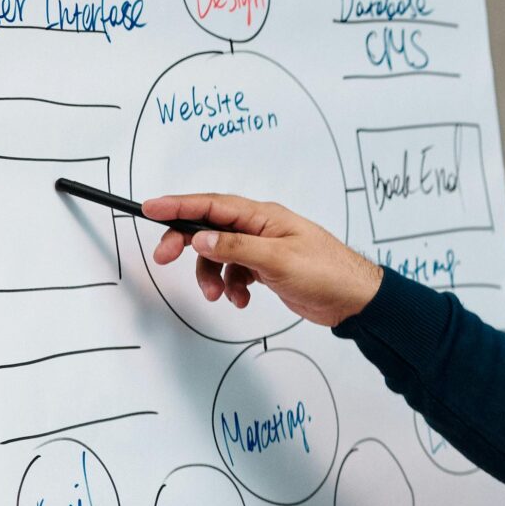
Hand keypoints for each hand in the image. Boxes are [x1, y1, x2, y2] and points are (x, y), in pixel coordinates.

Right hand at [145, 192, 382, 326]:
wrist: (355, 300)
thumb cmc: (327, 272)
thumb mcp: (278, 260)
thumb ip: (236, 248)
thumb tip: (200, 238)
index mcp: (263, 216)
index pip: (211, 205)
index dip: (178, 205)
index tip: (150, 207)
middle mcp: (260, 228)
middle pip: (209, 228)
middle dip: (185, 244)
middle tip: (163, 259)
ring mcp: (263, 248)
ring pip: (219, 255)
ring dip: (213, 275)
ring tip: (222, 295)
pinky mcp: (267, 268)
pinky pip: (235, 272)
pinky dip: (232, 286)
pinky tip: (243, 299)